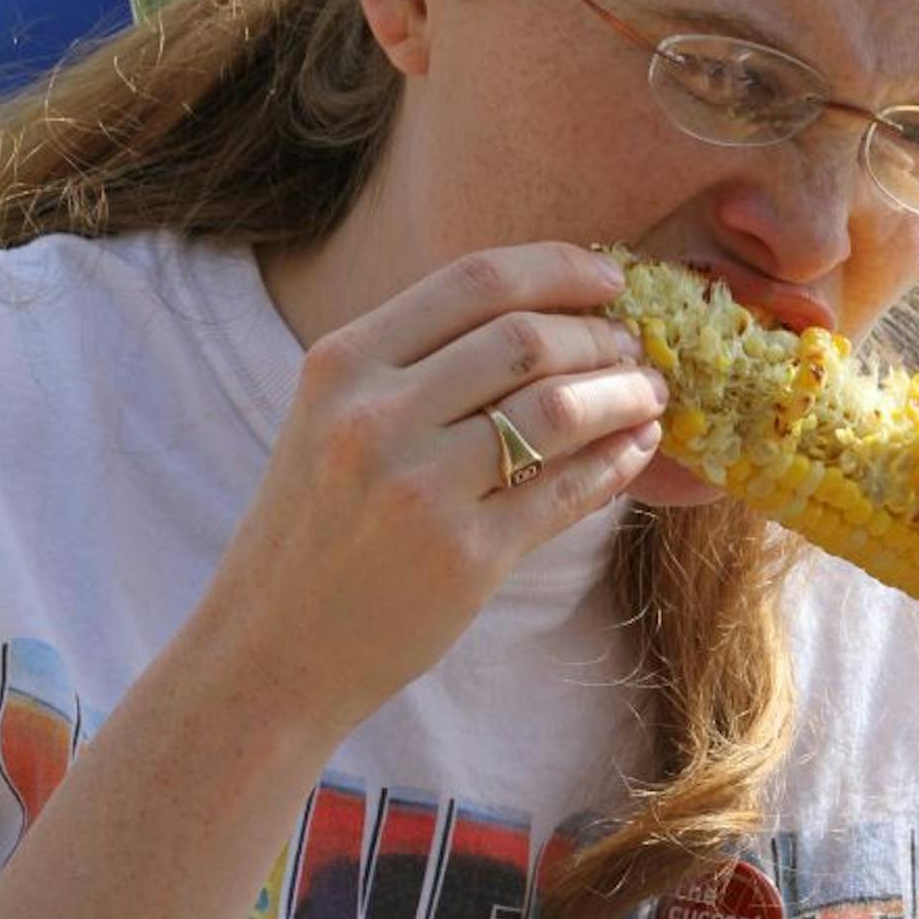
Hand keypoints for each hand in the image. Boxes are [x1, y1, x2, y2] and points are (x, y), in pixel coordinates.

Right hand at [195, 242, 662, 747]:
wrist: (271, 650)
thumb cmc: (316, 521)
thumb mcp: (334, 415)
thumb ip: (420, 358)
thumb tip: (553, 310)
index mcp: (342, 362)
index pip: (474, 279)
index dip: (559, 268)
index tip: (609, 280)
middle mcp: (375, 417)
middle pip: (526, 338)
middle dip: (598, 335)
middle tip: (631, 346)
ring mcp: (419, 489)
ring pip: (558, 409)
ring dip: (622, 393)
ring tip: (648, 393)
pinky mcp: (464, 559)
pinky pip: (567, 490)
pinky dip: (616, 461)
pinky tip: (635, 449)